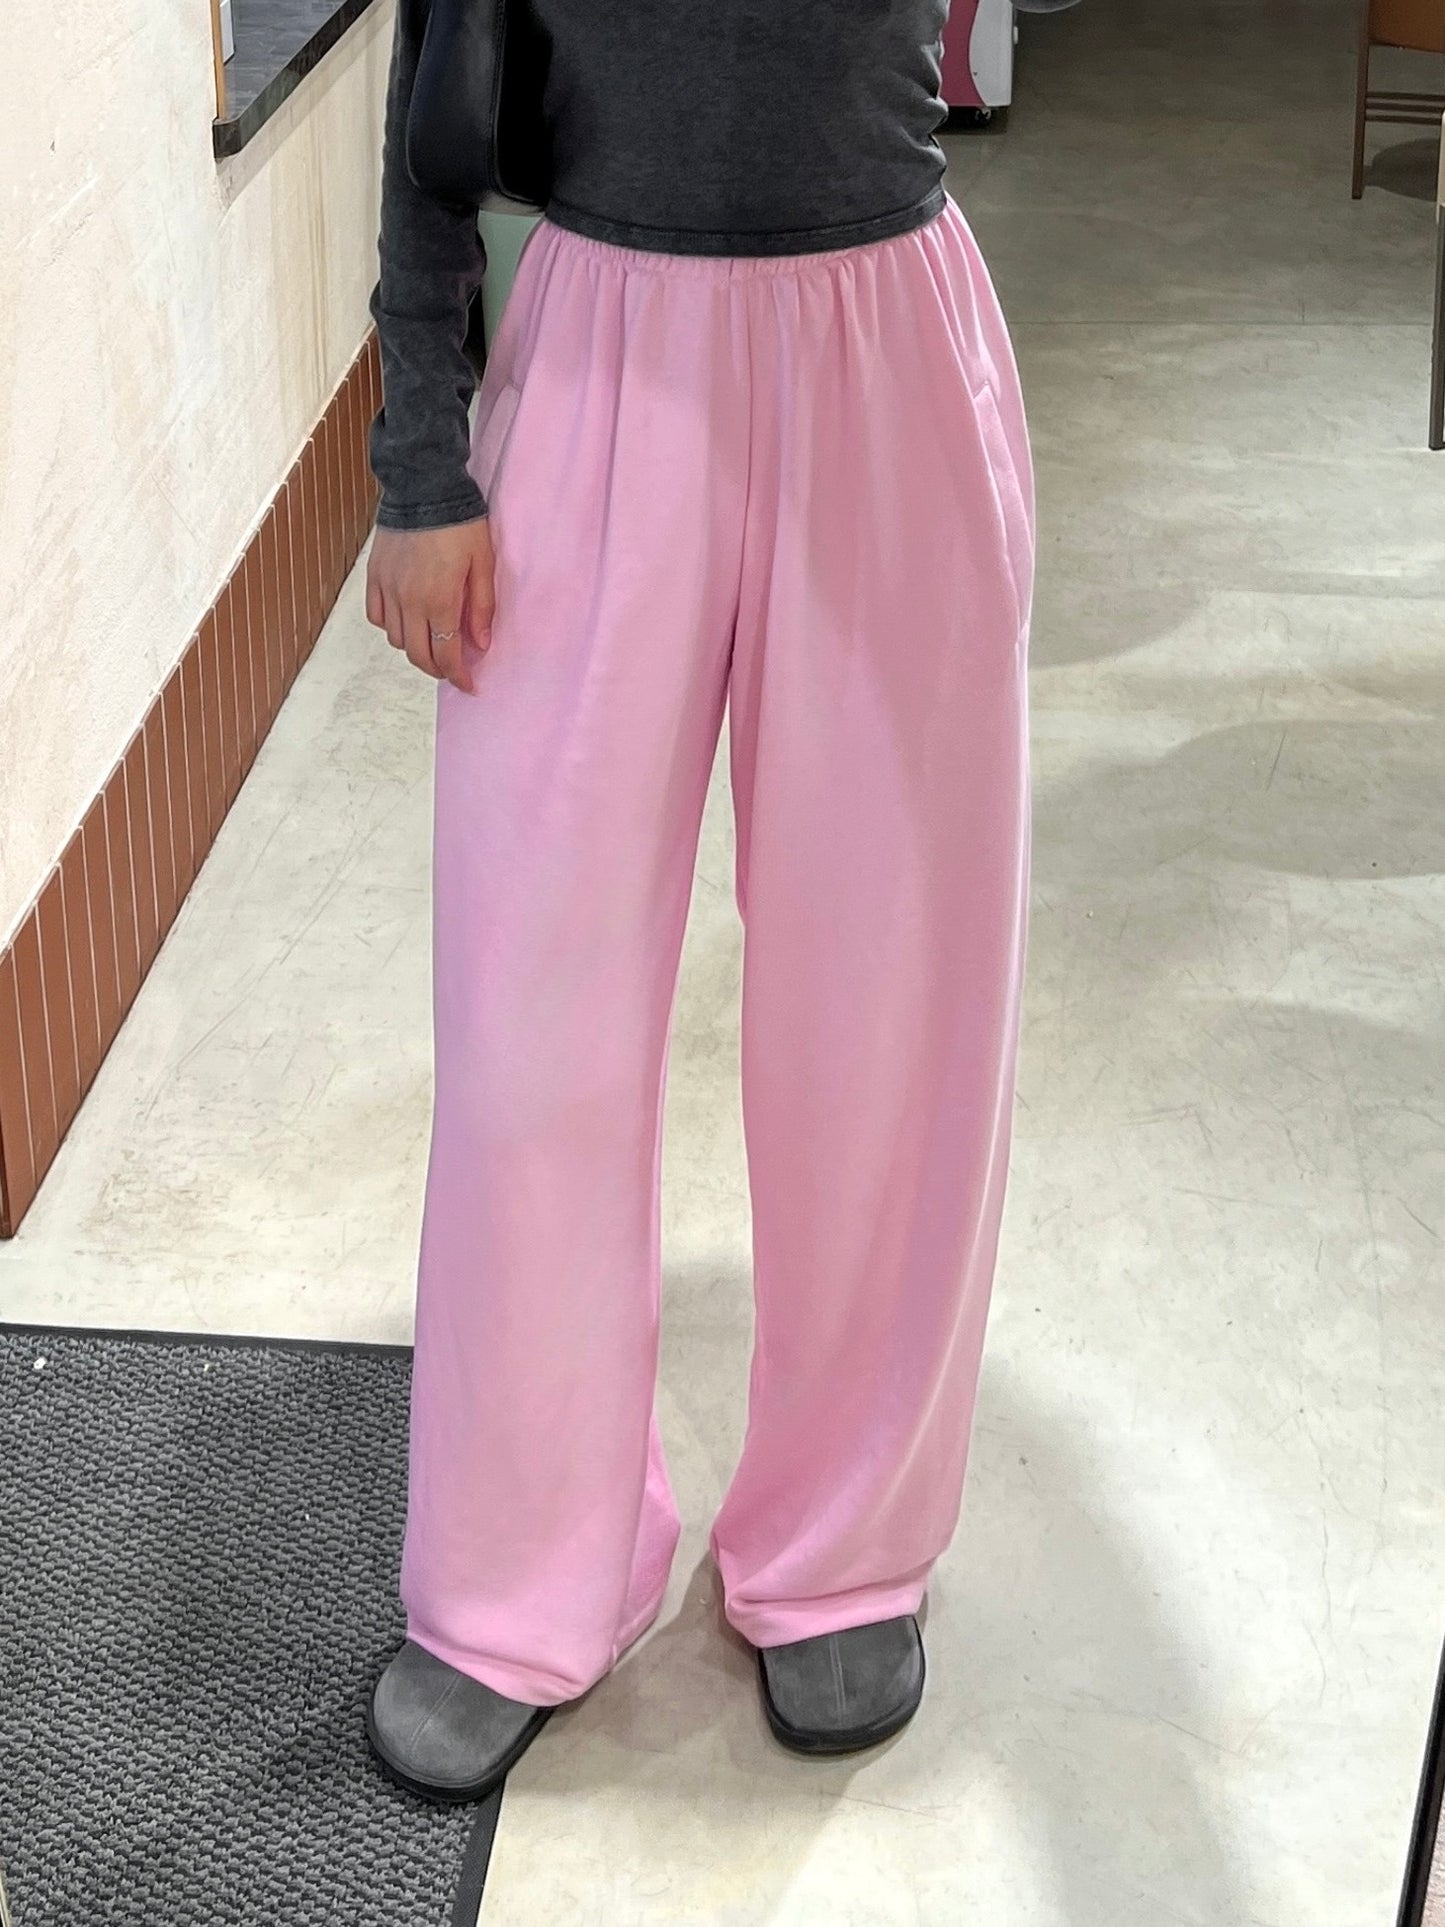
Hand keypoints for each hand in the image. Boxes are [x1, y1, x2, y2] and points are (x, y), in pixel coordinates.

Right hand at [365, 520, 495, 693]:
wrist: (424, 488)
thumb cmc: (460, 524)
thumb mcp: (483, 564)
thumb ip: (481, 607)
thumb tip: (481, 644)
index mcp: (439, 601)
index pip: (446, 655)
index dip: (458, 676)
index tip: (468, 685)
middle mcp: (409, 601)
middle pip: (418, 655)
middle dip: (437, 669)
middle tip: (452, 669)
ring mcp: (389, 589)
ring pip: (397, 639)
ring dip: (415, 648)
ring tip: (432, 641)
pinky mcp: (375, 576)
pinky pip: (377, 616)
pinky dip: (391, 627)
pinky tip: (406, 621)